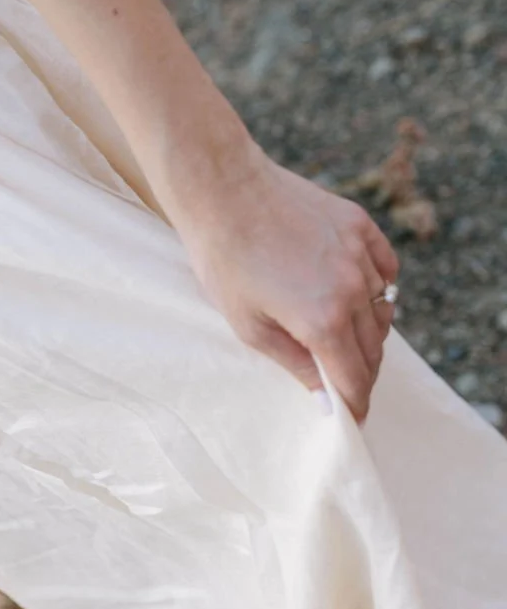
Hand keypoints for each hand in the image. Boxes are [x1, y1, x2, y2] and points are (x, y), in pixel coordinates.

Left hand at [172, 149, 399, 424]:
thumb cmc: (224, 260)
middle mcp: (353, 289)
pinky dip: (376, 287)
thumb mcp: (249, 326)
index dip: (354, 405)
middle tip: (342, 382)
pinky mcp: (360, 226)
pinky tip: (353, 292)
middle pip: (373, 349)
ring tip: (341, 337)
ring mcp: (360, 254)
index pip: (355, 379)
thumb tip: (324, 396)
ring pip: (383, 309)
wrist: (222, 190)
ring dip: (368, 331)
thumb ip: (294, 363)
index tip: (350, 419)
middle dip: (360, 373)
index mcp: (323, 321)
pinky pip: (385, 268)